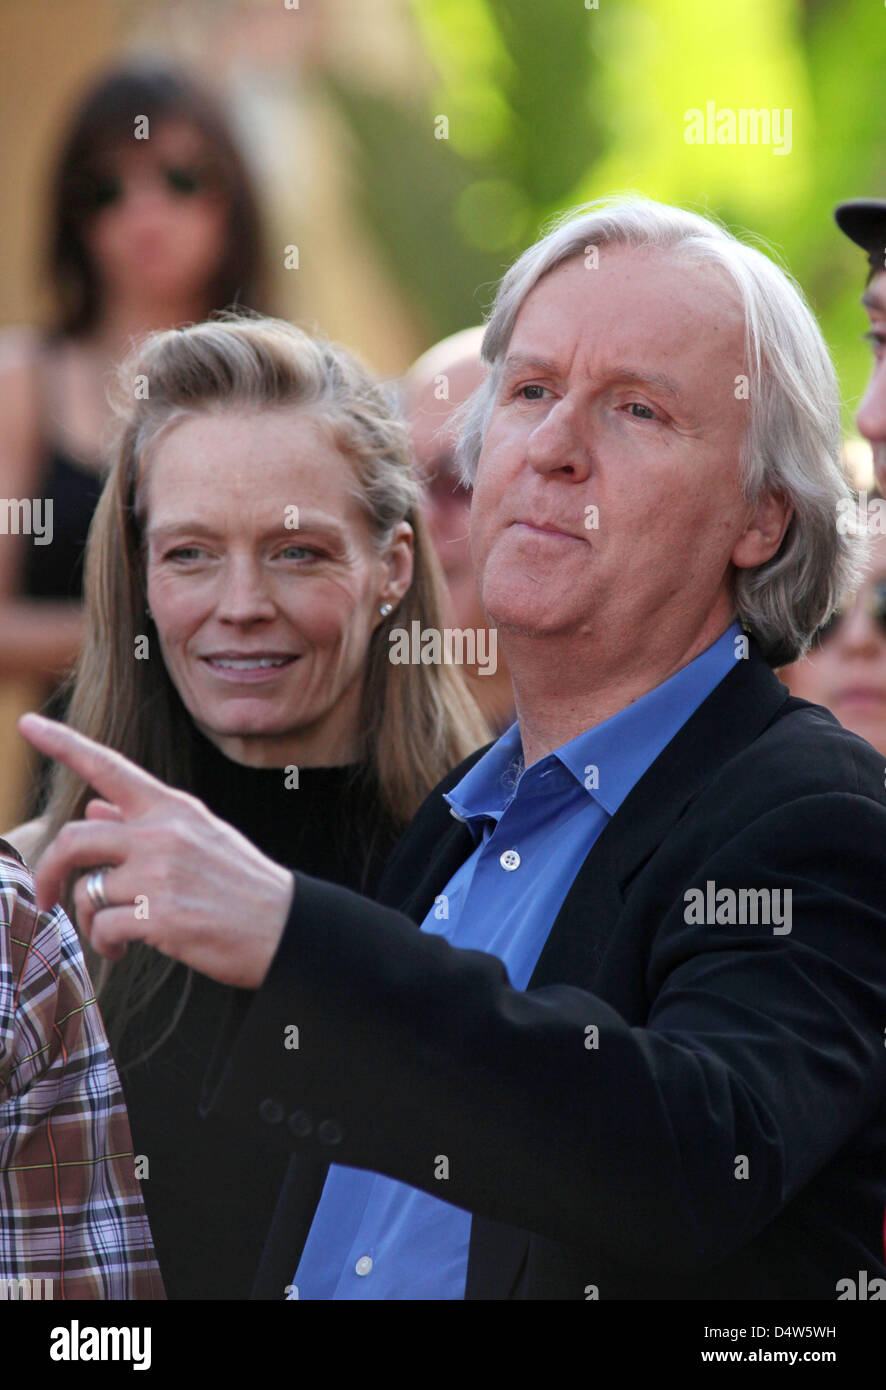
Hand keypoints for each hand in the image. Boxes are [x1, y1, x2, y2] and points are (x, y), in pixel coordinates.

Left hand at [18, 713, 294, 988]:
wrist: (285, 927)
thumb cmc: (240, 884)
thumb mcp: (199, 838)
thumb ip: (143, 824)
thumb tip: (94, 809)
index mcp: (172, 808)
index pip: (109, 766)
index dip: (63, 744)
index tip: (26, 725)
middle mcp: (163, 833)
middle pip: (74, 838)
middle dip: (48, 871)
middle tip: (46, 896)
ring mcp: (161, 875)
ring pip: (87, 892)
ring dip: (90, 919)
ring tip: (114, 931)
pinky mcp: (161, 917)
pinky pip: (103, 928)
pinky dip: (106, 944)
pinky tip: (125, 947)